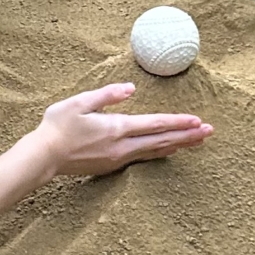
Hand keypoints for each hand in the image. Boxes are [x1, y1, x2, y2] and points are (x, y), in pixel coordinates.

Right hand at [35, 83, 212, 178]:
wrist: (43, 157)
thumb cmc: (57, 127)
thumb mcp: (79, 102)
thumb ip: (107, 94)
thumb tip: (131, 88)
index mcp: (117, 128)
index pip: (155, 124)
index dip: (178, 122)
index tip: (198, 121)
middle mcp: (123, 147)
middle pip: (162, 141)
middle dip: (188, 136)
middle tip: (210, 132)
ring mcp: (119, 159)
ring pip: (156, 152)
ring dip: (178, 145)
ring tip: (197, 142)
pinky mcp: (113, 165)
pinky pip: (144, 158)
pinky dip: (161, 152)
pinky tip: (169, 150)